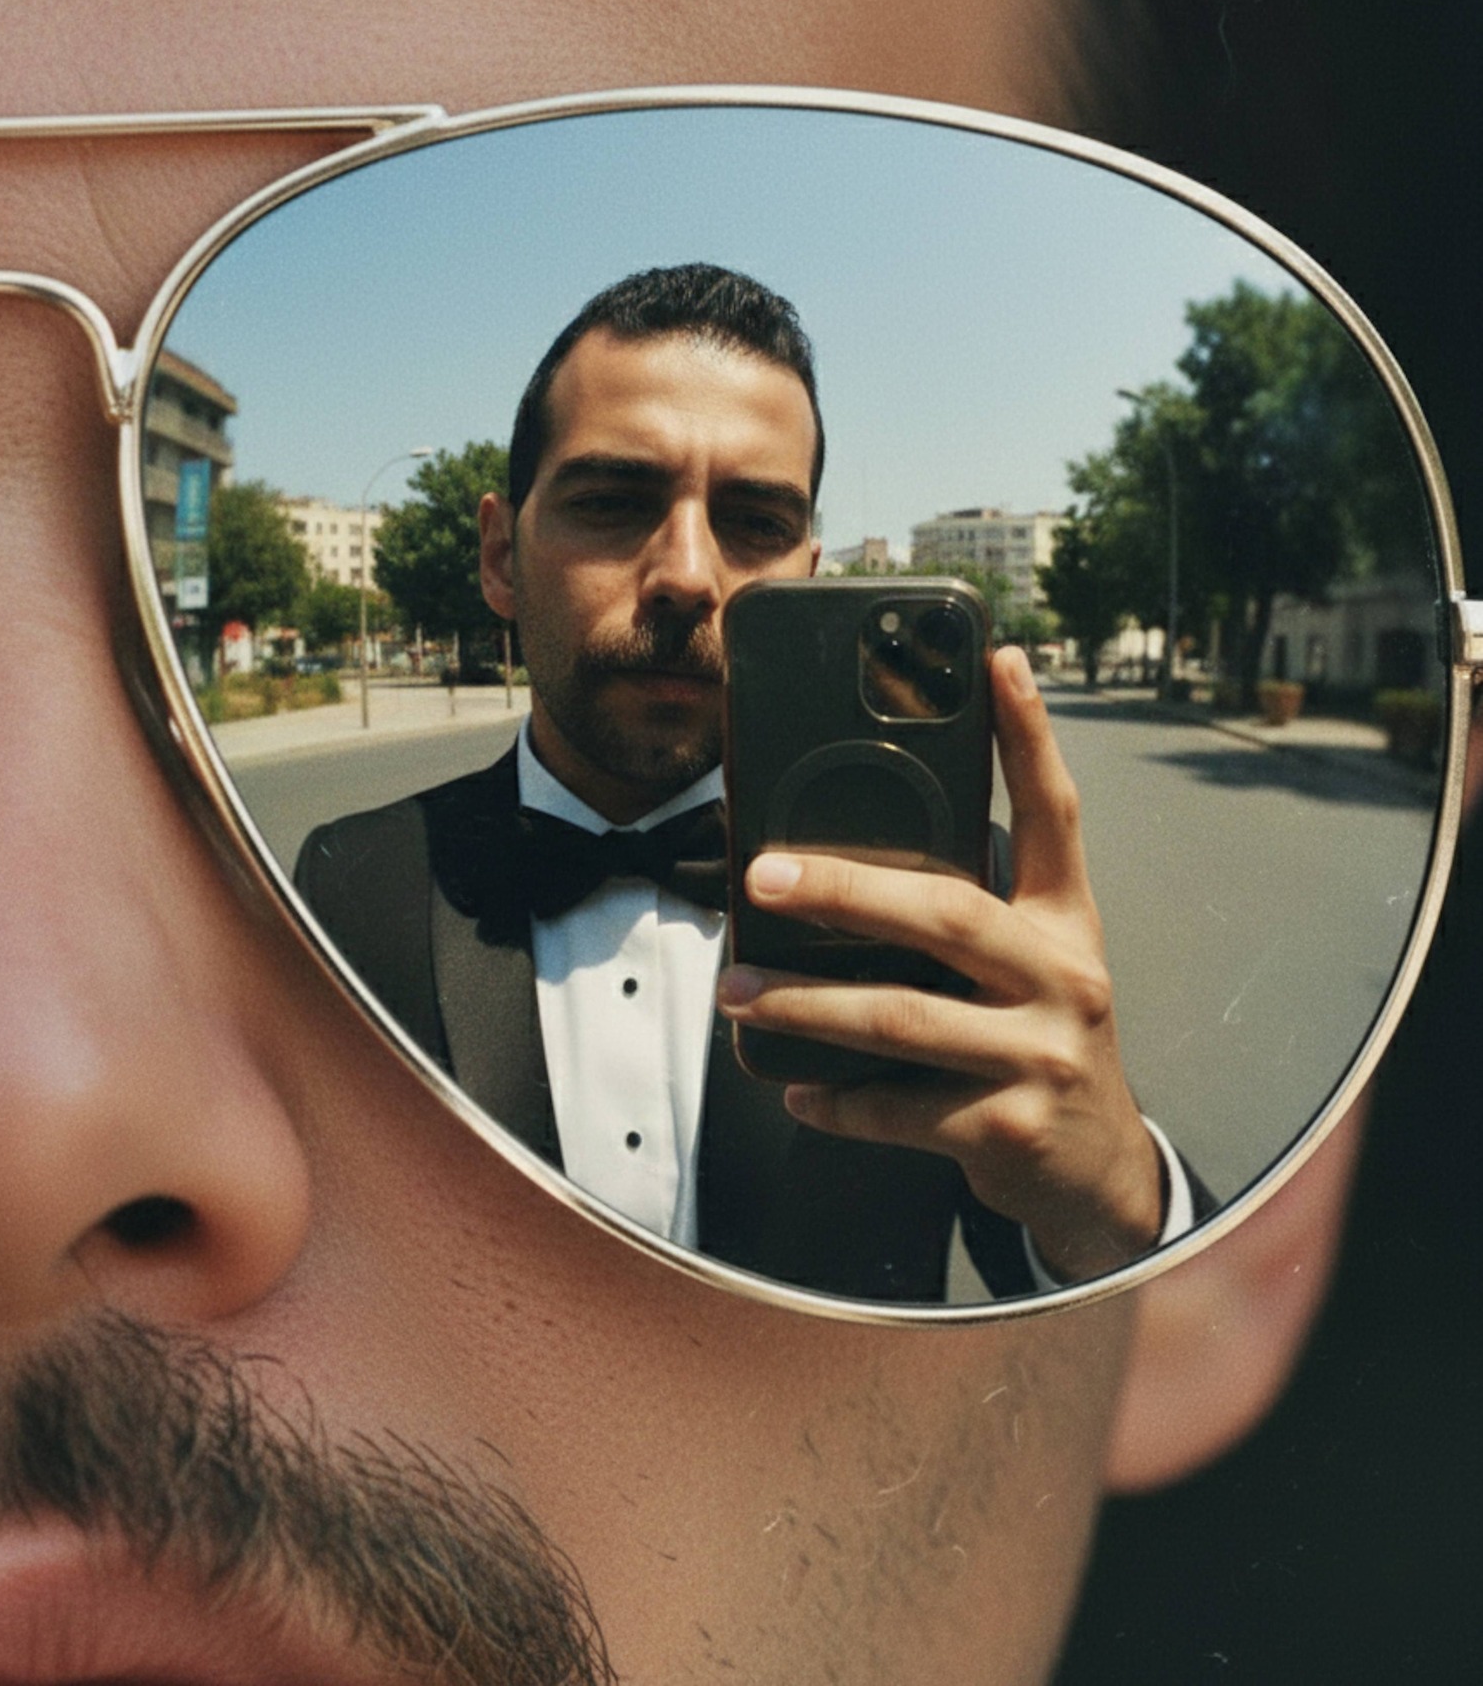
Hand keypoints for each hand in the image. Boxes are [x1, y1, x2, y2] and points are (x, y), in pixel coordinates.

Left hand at [716, 646, 1163, 1281]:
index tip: (999, 657)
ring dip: (805, 1005)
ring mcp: (1042, 1054)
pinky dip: (837, 1100)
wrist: (1098, 1178)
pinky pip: (898, 1108)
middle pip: (947, 912)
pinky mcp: (1011, 1127)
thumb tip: (841, 871)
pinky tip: (795, 1091)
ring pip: (902, 1016)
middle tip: (762, 875)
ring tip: (736, 994)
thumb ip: (968, 919)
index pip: (1053, 812)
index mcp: (1065, 922)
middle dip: (844, 889)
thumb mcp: (1030, 971)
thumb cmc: (1037, 1045)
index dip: (1030, 734)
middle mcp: (1065, 976)